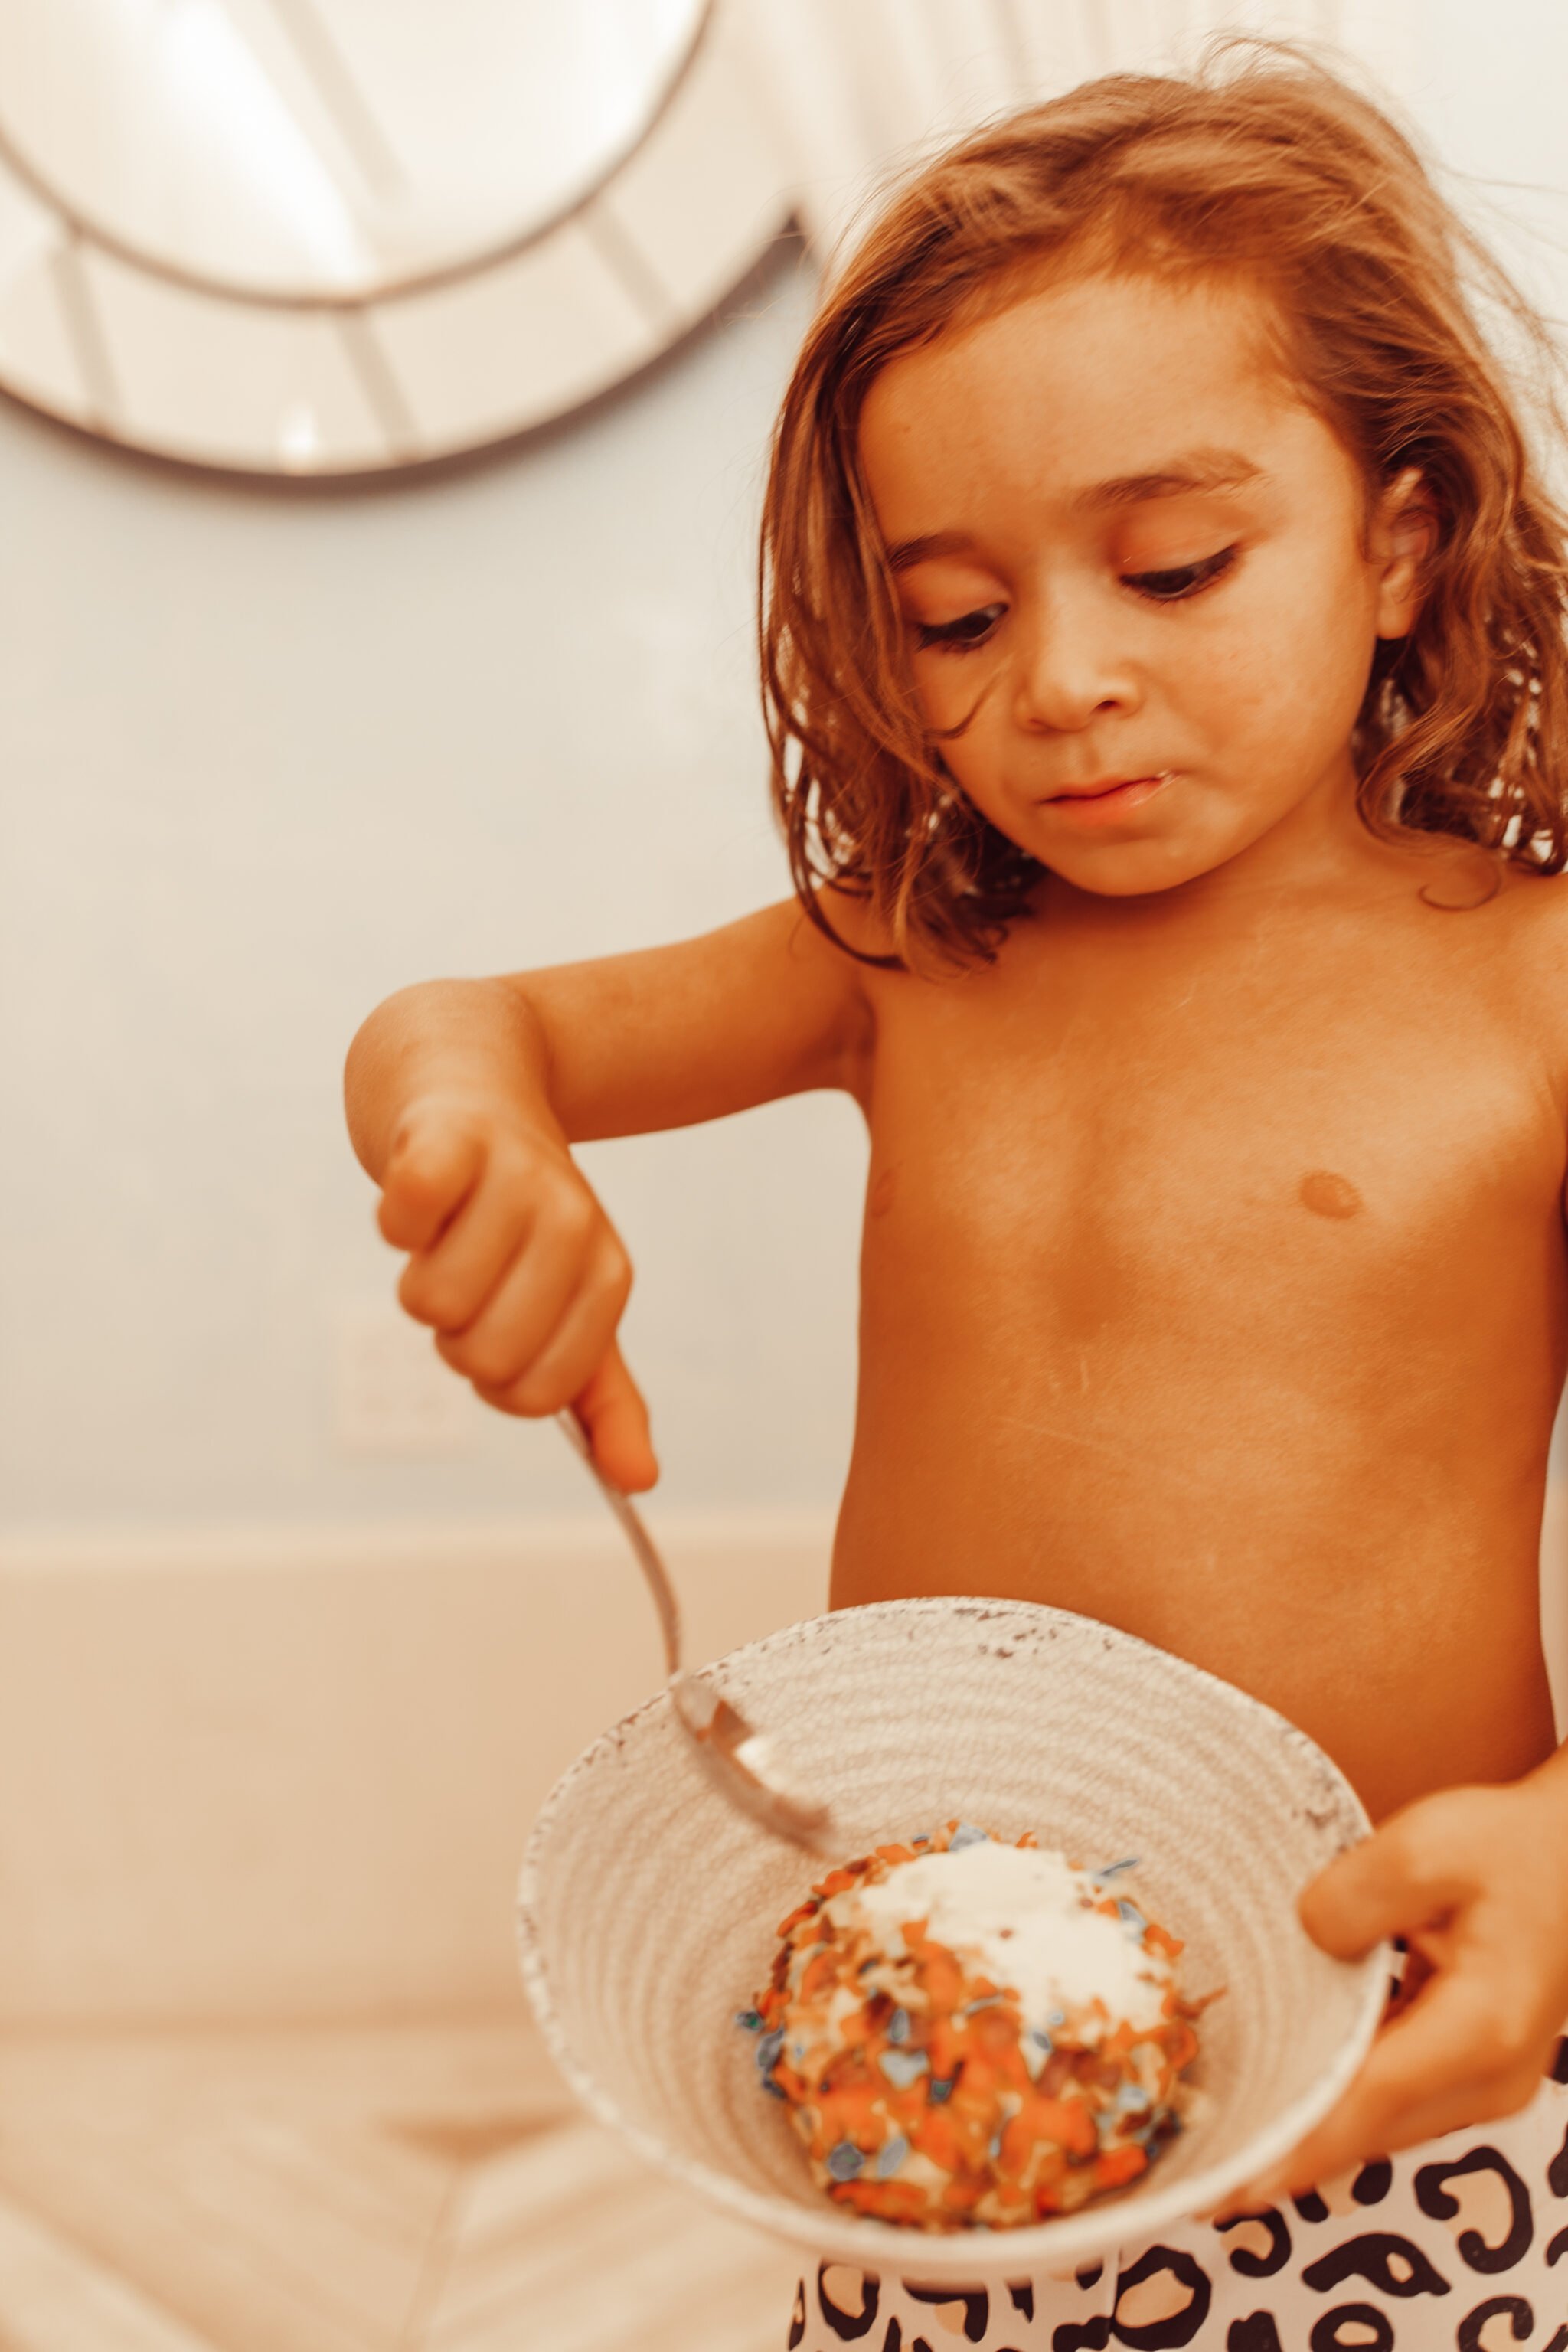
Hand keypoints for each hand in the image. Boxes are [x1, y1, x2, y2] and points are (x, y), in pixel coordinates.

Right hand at [377, 1092, 657, 1492]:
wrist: (475, 1072)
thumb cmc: (519, 1207)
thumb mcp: (573, 1295)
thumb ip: (601, 1395)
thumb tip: (640, 1481)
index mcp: (608, 1275)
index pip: (534, 1394)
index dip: (492, 1376)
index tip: (496, 1318)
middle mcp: (575, 1226)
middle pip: (481, 1357)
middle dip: (450, 1333)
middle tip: (464, 1270)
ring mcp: (516, 1179)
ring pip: (431, 1302)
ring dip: (415, 1275)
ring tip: (443, 1228)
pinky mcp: (451, 1137)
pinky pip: (405, 1218)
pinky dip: (393, 1219)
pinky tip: (417, 1192)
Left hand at [1208, 1773, 1567, 2219]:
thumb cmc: (1508, 1847)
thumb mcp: (1428, 1845)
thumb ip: (1354, 1895)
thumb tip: (1304, 1941)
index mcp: (1482, 2027)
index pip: (1367, 2100)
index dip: (1293, 2144)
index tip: (1226, 2188)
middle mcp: (1490, 2077)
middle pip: (1368, 2129)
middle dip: (1286, 2153)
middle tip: (1197, 2177)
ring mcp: (1487, 2083)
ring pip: (1379, 2124)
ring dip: (1310, 2132)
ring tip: (1223, 2143)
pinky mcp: (1474, 2072)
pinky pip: (1393, 2101)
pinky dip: (1340, 2103)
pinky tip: (1281, 2092)